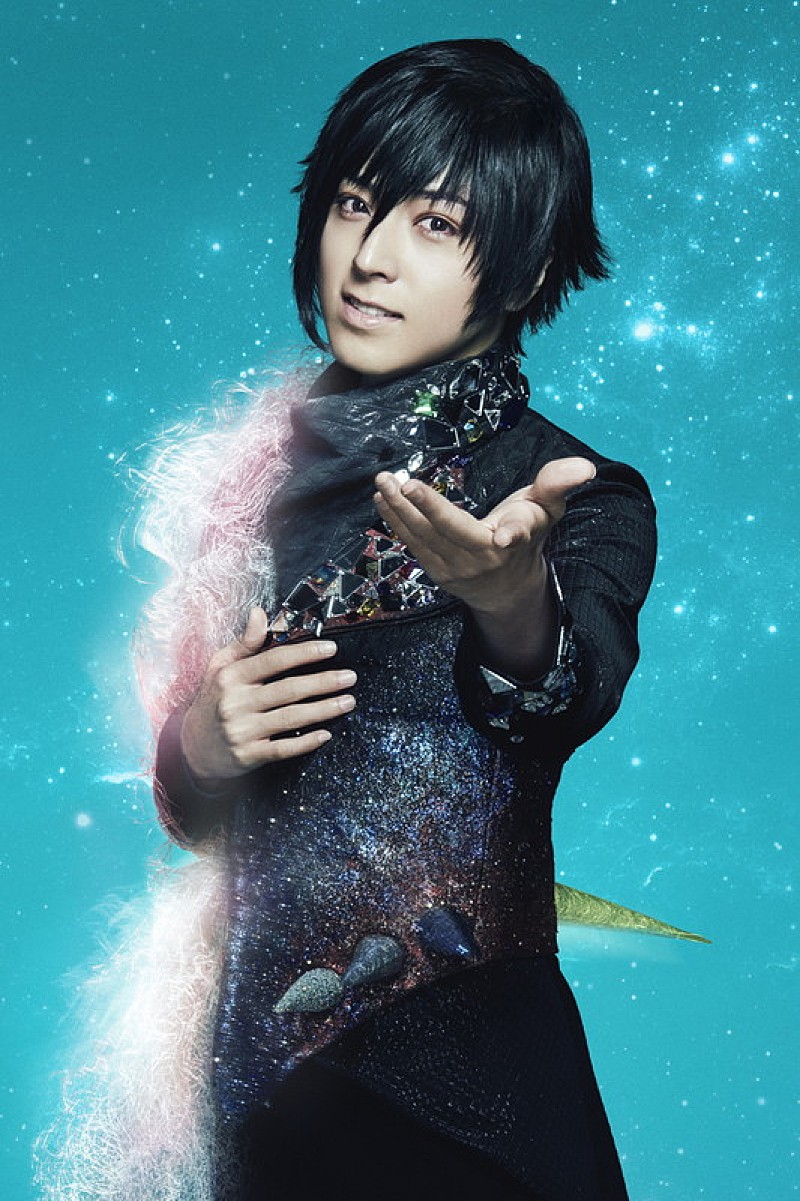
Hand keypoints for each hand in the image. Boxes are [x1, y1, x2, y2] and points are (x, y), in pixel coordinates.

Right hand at [180, 606, 355, 784]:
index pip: (274, 659)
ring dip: (324, 710)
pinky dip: (305, 743)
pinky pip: (283, 749)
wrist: (192, 748)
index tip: (331, 648)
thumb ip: (244, 642)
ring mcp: (242, 730)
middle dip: (324, 682)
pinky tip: (325, 735)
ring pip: (291, 718)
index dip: (305, 653)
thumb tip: (260, 612)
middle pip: (289, 689)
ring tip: (348, 701)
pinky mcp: (249, 755)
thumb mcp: (220, 667)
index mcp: (232, 676)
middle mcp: (236, 702)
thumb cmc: (212, 700)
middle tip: (350, 677)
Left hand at [373, 457, 595, 616]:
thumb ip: (558, 485)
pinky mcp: (436, 571)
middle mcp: (484, 558)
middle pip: (453, 532)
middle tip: (402, 482)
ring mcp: (456, 568)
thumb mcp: (547, 509)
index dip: (513, 532)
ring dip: (400, 510)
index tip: (507, 534)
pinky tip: (382, 498)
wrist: (507, 587)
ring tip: (383, 483)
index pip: (517, 534)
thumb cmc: (527, 536)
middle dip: (426, 507)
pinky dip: (396, 521)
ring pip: (425, 538)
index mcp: (515, 541)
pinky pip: (413, 544)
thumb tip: (585, 467)